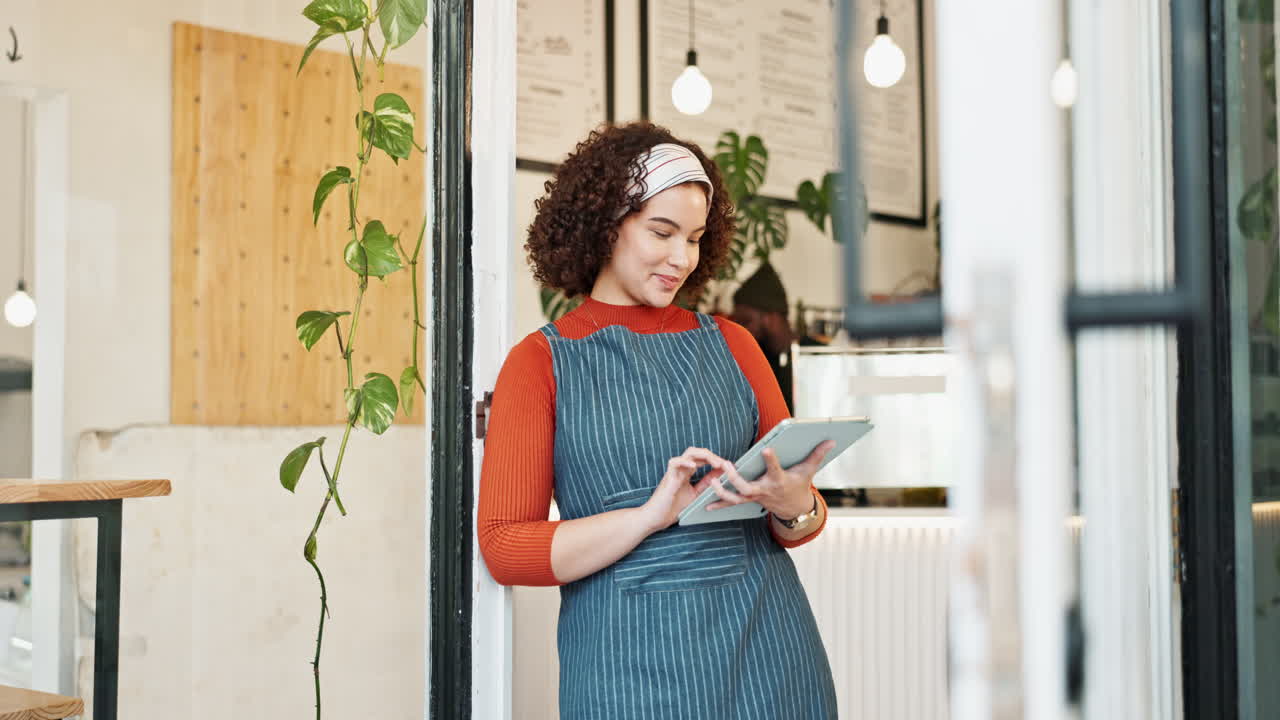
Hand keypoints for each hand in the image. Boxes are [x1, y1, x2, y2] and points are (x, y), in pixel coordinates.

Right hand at [641, 447, 733, 531]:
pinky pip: (674, 462)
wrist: (656, 518)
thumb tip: (719, 475)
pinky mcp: (667, 478)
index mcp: (686, 473)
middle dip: (711, 455)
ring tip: (715, 463)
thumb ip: (705, 484)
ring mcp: (674, 472)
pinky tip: (694, 466)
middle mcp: (680, 469)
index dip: (714, 459)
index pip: (702, 459)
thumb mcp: (695, 495)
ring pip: (688, 453)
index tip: (727, 466)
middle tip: (723, 463)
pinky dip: (684, 462)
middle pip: (697, 452)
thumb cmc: (672, 508)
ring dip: (704, 455)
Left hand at [707, 440, 834, 518]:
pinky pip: (732, 503)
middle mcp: (764, 490)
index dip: (771, 459)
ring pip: (736, 497)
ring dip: (722, 492)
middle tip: (727, 465)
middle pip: (748, 487)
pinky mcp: (748, 500)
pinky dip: (719, 504)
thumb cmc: (800, 484)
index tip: (766, 449)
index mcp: (778, 481)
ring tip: (712, 481)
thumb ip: (818, 454)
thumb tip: (831, 439)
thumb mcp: (809, 470)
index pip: (775, 469)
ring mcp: (755, 497)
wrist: (795, 509)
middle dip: (736, 478)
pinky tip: (705, 506)